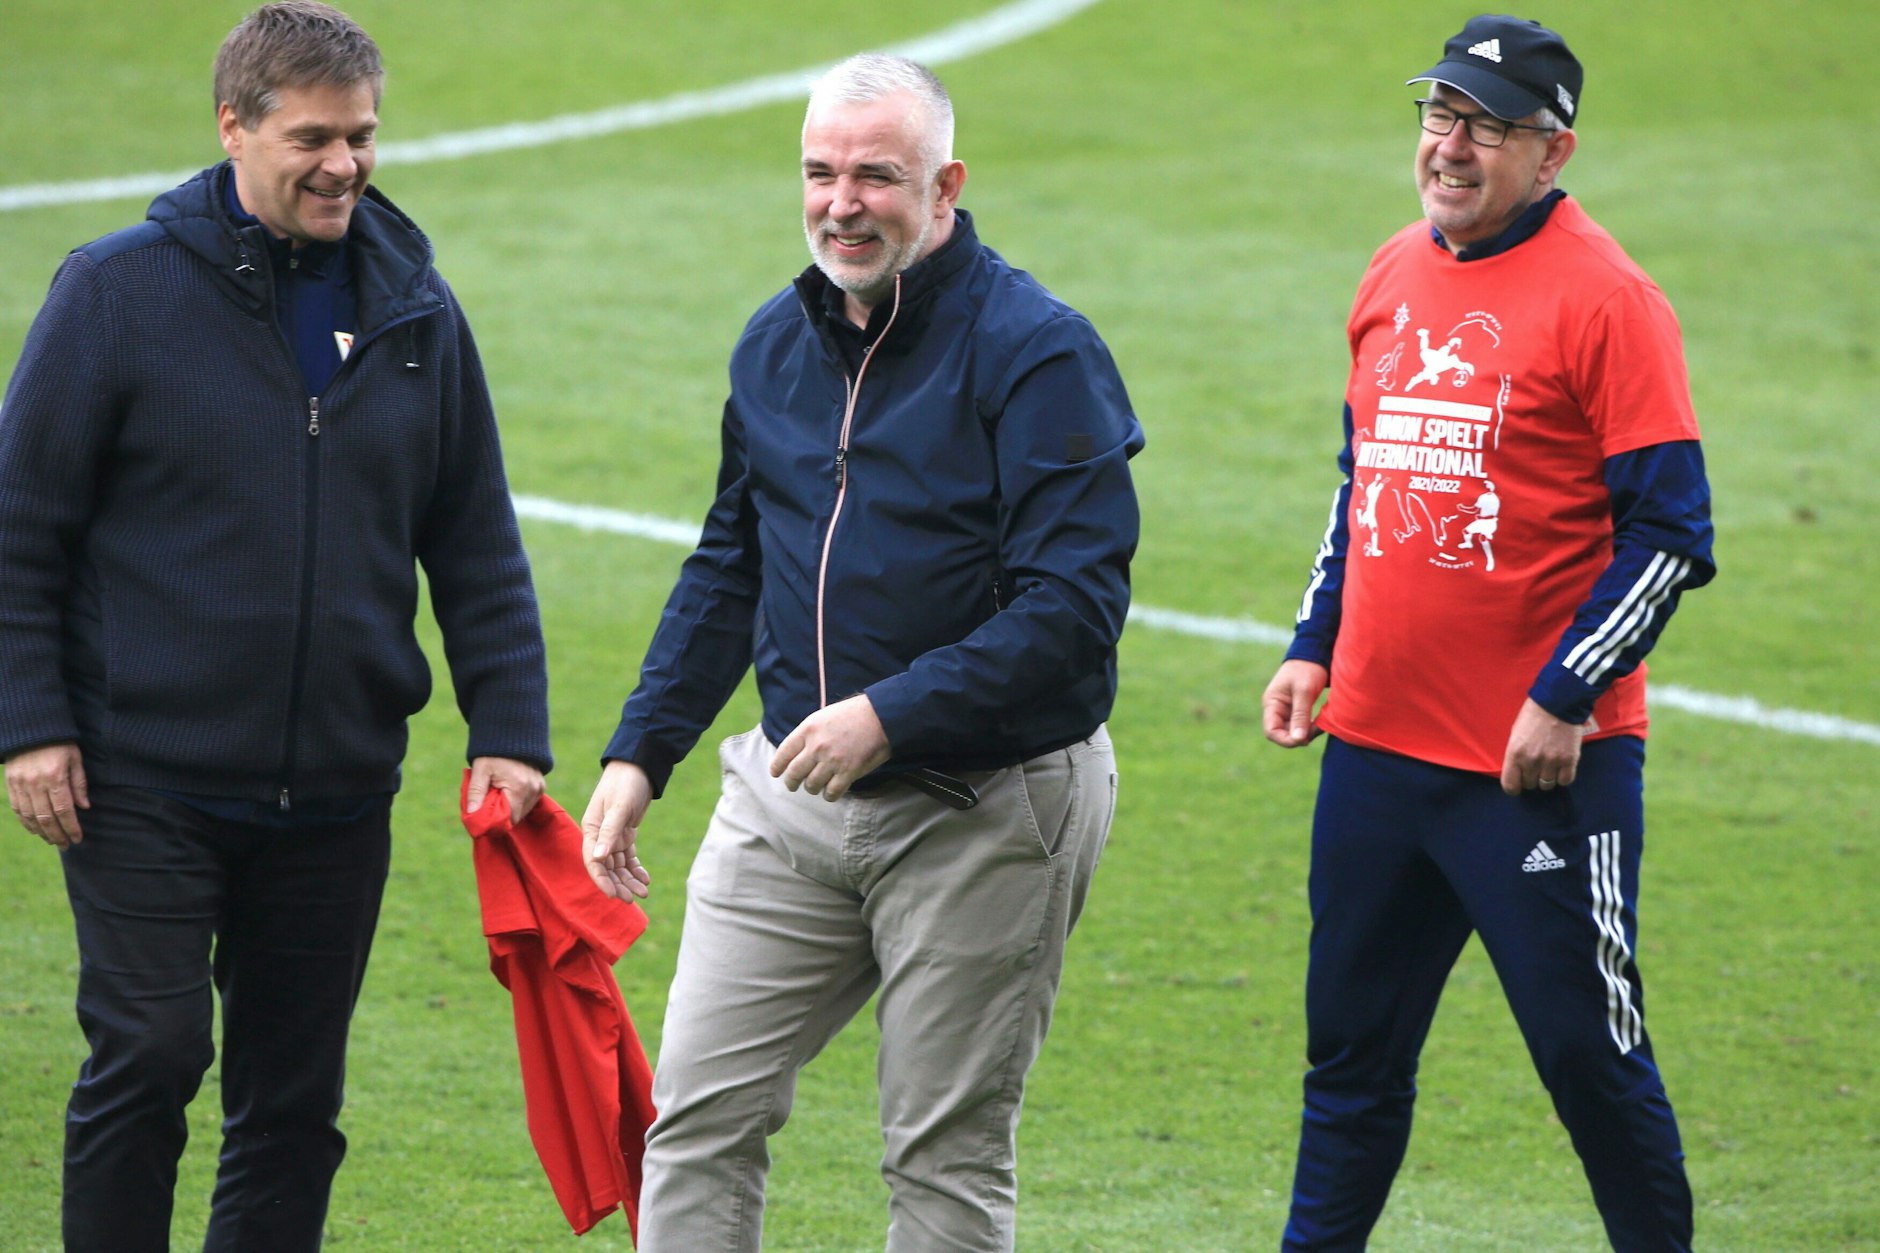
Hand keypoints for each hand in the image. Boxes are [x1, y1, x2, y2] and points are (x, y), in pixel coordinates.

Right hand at [6, 742, 89, 849]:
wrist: (30, 729)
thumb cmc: (59, 743)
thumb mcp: (75, 759)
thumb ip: (79, 783)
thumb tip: (84, 807)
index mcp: (55, 777)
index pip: (64, 810)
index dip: (71, 827)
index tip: (78, 838)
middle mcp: (35, 783)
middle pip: (46, 817)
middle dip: (57, 835)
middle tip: (66, 845)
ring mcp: (20, 785)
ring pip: (30, 816)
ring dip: (41, 832)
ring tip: (52, 841)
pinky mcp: (11, 784)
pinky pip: (18, 809)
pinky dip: (26, 822)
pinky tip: (35, 830)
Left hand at [466, 756, 544, 823]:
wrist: (511, 733)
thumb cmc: (493, 753)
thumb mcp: (480, 771)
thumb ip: (475, 793)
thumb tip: (471, 815)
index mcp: (519, 788)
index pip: (510, 819)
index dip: (496, 823)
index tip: (484, 819)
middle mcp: (533, 790)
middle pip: (517, 817)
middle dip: (502, 815)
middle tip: (488, 805)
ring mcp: (539, 788)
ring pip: (523, 811)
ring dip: (510, 809)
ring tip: (498, 795)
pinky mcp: (541, 786)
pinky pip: (529, 803)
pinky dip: (517, 802)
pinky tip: (507, 792)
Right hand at [581, 760, 652, 899]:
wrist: (638, 766)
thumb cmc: (625, 783)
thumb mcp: (619, 807)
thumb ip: (609, 832)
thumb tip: (599, 859)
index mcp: (592, 829)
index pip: (593, 861)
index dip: (602, 880)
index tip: (614, 896)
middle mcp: (600, 836)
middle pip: (606, 867)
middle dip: (618, 884)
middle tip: (633, 899)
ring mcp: (613, 835)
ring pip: (619, 864)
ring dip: (629, 879)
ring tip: (644, 892)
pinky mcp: (625, 833)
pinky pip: (629, 856)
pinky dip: (636, 868)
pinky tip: (645, 878)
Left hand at [771, 694, 890, 800]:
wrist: (882, 716)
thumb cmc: (854, 714)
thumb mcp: (824, 716)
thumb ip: (809, 733)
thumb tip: (797, 752)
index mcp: (808, 729)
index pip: (784, 753)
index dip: (777, 766)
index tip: (776, 773)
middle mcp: (817, 746)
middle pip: (795, 773)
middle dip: (791, 783)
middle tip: (793, 786)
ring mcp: (832, 761)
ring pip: (812, 785)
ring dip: (812, 788)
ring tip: (816, 787)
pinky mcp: (849, 772)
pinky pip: (832, 793)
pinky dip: (830, 795)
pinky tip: (831, 792)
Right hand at [1262, 660, 1328, 746]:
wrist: (1315, 653)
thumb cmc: (1307, 668)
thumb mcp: (1304, 691)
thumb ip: (1300, 716)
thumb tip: (1298, 740)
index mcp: (1272, 703)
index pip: (1271, 731)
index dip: (1285, 740)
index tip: (1304, 739)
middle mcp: (1276, 709)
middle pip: (1282, 734)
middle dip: (1299, 737)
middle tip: (1316, 730)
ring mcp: (1286, 709)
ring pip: (1293, 731)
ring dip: (1307, 733)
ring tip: (1321, 726)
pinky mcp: (1297, 709)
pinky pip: (1301, 725)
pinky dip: (1311, 727)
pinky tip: (1321, 723)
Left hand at [1499, 698, 1584, 795]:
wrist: (1558, 702)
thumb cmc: (1533, 716)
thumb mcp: (1515, 734)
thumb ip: (1516, 755)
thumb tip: (1517, 772)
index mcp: (1514, 753)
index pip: (1510, 785)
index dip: (1514, 788)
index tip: (1518, 784)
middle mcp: (1532, 760)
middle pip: (1530, 785)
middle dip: (1531, 778)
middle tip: (1536, 767)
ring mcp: (1552, 761)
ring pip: (1547, 785)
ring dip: (1547, 778)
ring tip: (1549, 766)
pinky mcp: (1569, 760)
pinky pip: (1565, 781)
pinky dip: (1563, 777)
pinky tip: (1561, 767)